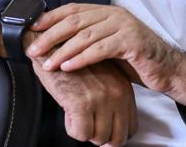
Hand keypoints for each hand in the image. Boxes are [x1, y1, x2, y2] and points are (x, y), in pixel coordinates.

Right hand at [25, 29, 137, 146]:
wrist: (54, 48)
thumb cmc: (75, 64)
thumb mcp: (103, 78)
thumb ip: (112, 99)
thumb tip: (113, 128)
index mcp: (124, 89)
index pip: (131, 127)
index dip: (115, 134)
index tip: (101, 128)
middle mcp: (117, 95)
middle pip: (117, 138)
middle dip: (101, 137)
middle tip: (87, 124)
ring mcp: (101, 99)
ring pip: (99, 138)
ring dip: (85, 131)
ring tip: (76, 113)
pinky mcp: (82, 103)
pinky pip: (81, 134)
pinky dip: (72, 128)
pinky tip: (68, 111)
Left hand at [26, 4, 185, 107]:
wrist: (167, 69)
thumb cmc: (135, 60)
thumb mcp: (108, 45)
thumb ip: (89, 39)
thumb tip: (55, 42)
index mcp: (107, 12)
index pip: (73, 9)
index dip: (51, 17)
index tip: (32, 28)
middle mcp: (115, 15)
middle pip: (75, 21)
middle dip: (51, 35)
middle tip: (33, 49)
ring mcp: (125, 26)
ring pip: (86, 35)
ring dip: (63, 50)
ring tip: (48, 63)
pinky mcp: (132, 42)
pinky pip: (101, 49)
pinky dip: (82, 58)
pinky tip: (68, 66)